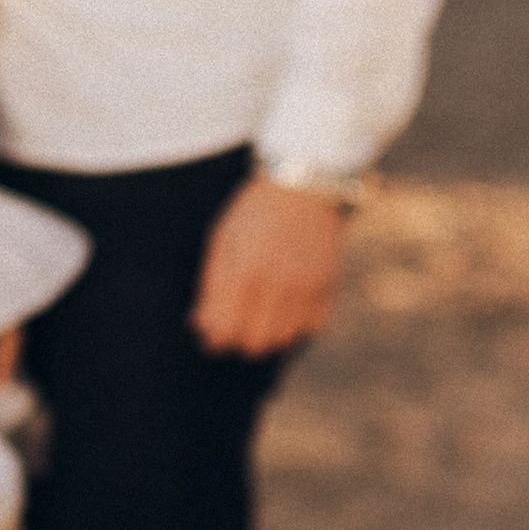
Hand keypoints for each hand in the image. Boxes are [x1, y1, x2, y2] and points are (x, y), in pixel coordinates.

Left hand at [189, 177, 345, 356]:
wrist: (305, 185)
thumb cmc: (255, 213)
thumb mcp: (223, 241)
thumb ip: (211, 286)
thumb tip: (200, 326)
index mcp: (246, 271)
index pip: (226, 329)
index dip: (214, 340)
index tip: (210, 338)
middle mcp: (278, 284)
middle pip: (255, 343)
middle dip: (238, 342)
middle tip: (233, 328)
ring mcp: (307, 287)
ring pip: (283, 340)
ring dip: (267, 336)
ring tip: (257, 317)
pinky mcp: (328, 287)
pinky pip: (310, 327)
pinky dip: (295, 326)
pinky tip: (283, 308)